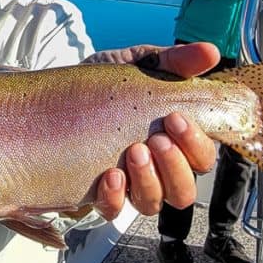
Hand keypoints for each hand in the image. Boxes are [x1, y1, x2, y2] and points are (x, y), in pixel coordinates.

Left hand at [83, 42, 218, 218]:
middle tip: (156, 137)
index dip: (197, 144)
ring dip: (149, 180)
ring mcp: (128, 185)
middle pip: (185, 190)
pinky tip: (109, 175)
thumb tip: (210, 52)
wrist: (52, 97)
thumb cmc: (102, 85)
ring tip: (133, 152)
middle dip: (176, 165)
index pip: (202, 157)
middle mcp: (156, 169)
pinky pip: (114, 210)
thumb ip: (174, 61)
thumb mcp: (137, 65)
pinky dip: (115, 196)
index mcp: (172, 140)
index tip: (176, 118)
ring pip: (154, 203)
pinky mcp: (99, 196)